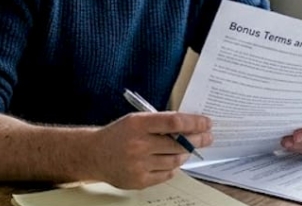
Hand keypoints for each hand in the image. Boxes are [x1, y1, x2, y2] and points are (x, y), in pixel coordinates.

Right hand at [86, 112, 211, 188]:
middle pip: (179, 143)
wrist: (94, 154)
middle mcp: (138, 145)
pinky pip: (167, 175)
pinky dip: (172, 168)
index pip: (174, 122)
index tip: (206, 123)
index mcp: (138, 124)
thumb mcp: (136, 120)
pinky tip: (169, 161)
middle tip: (207, 138)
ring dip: (184, 154)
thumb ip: (159, 122)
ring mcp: (139, 165)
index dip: (194, 123)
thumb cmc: (118, 135)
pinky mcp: (139, 180)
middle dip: (197, 140)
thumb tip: (190, 126)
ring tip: (185, 149)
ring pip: (175, 160)